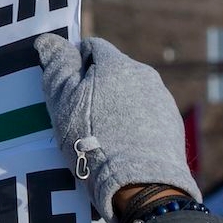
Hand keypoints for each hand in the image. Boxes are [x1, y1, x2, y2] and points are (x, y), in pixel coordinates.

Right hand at [34, 34, 198, 222]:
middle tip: (82, 118)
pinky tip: (125, 147)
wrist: (140, 182)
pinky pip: (148, 116)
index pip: (92, 47)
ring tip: (105, 137)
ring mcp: (162, 99)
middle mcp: (144, 74)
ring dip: (118, 106)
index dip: (76, 65)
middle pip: (114, 71)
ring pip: (132, 93)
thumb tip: (48, 39)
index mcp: (116, 63)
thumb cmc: (93, 140)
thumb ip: (57, 68)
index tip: (68, 90)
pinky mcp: (173, 124)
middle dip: (98, 87)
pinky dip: (136, 125)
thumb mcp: (64, 103)